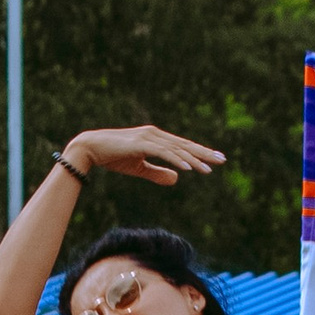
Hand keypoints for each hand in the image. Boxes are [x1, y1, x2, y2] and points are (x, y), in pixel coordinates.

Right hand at [60, 124, 223, 187]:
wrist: (91, 148)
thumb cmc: (113, 157)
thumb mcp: (139, 168)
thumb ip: (157, 173)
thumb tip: (177, 179)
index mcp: (156, 138)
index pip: (183, 146)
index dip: (200, 153)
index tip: (216, 159)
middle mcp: (155, 135)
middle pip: (185, 145)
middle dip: (204, 153)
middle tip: (223, 160)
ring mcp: (149, 137)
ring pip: (177, 150)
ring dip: (193, 160)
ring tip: (209, 169)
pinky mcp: (141, 144)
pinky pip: (163, 153)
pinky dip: (176, 160)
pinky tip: (188, 168)